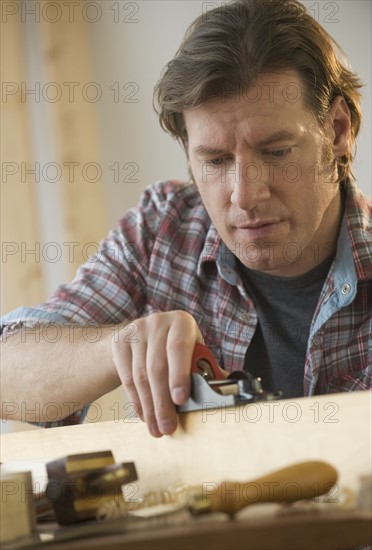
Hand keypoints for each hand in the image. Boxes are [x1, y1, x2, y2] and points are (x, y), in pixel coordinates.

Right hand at [112, 311, 203, 436]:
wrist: (140, 336)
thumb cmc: (176, 349)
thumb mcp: (193, 352)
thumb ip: (209, 370)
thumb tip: (231, 393)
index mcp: (182, 322)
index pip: (179, 347)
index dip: (179, 374)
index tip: (181, 400)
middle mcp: (158, 322)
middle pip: (157, 367)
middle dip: (163, 402)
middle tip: (169, 427)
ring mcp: (136, 331)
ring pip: (141, 376)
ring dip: (150, 407)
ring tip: (157, 428)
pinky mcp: (120, 344)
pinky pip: (127, 379)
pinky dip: (137, 402)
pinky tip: (145, 416)